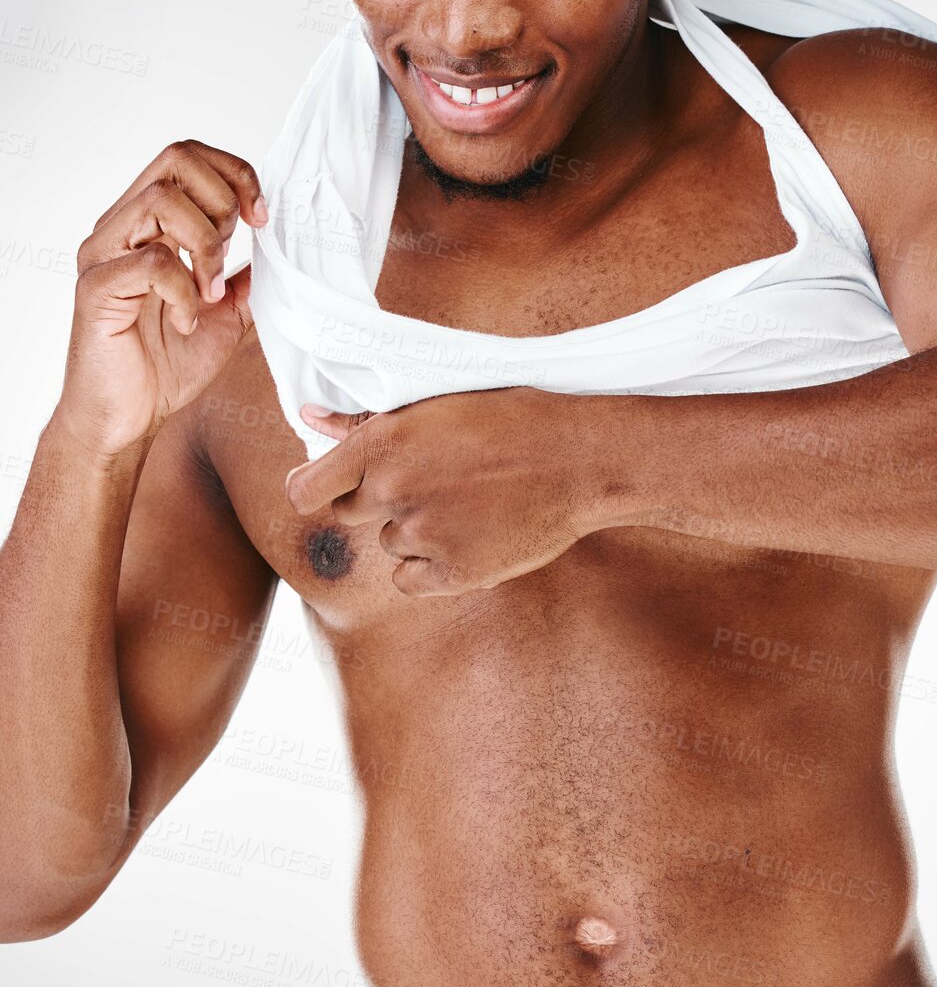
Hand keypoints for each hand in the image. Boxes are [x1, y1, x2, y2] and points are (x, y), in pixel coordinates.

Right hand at [55, 140, 266, 459]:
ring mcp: (103, 253)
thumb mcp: (227, 314)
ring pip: (161, 200)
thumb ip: (248, 277)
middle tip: (233, 253)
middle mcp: (120, 226)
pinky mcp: (97, 288)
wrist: (129, 418)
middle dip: (224, 201)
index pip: (188, 157)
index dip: (235, 174)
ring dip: (204, 245)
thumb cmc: (167, 365)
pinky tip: (187, 321)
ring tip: (209, 294)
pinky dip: (182, 290)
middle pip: (176, 159)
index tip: (262, 219)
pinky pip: (150, 261)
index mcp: (147, 223)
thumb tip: (283, 246)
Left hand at [284, 388, 608, 596]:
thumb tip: (307, 415)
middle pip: (349, 514)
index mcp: (381, 442)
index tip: (339, 486)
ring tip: (469, 502)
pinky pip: (411, 580)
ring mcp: (422, 535)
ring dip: (416, 532)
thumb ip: (362, 420)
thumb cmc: (509, 420)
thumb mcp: (434, 406)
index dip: (317, 488)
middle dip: (380, 502)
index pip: (305, 490)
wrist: (580, 459)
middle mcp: (392, 490)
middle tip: (433, 481)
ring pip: (390, 545)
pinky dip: (434, 566)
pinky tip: (471, 535)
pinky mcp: (452, 574)